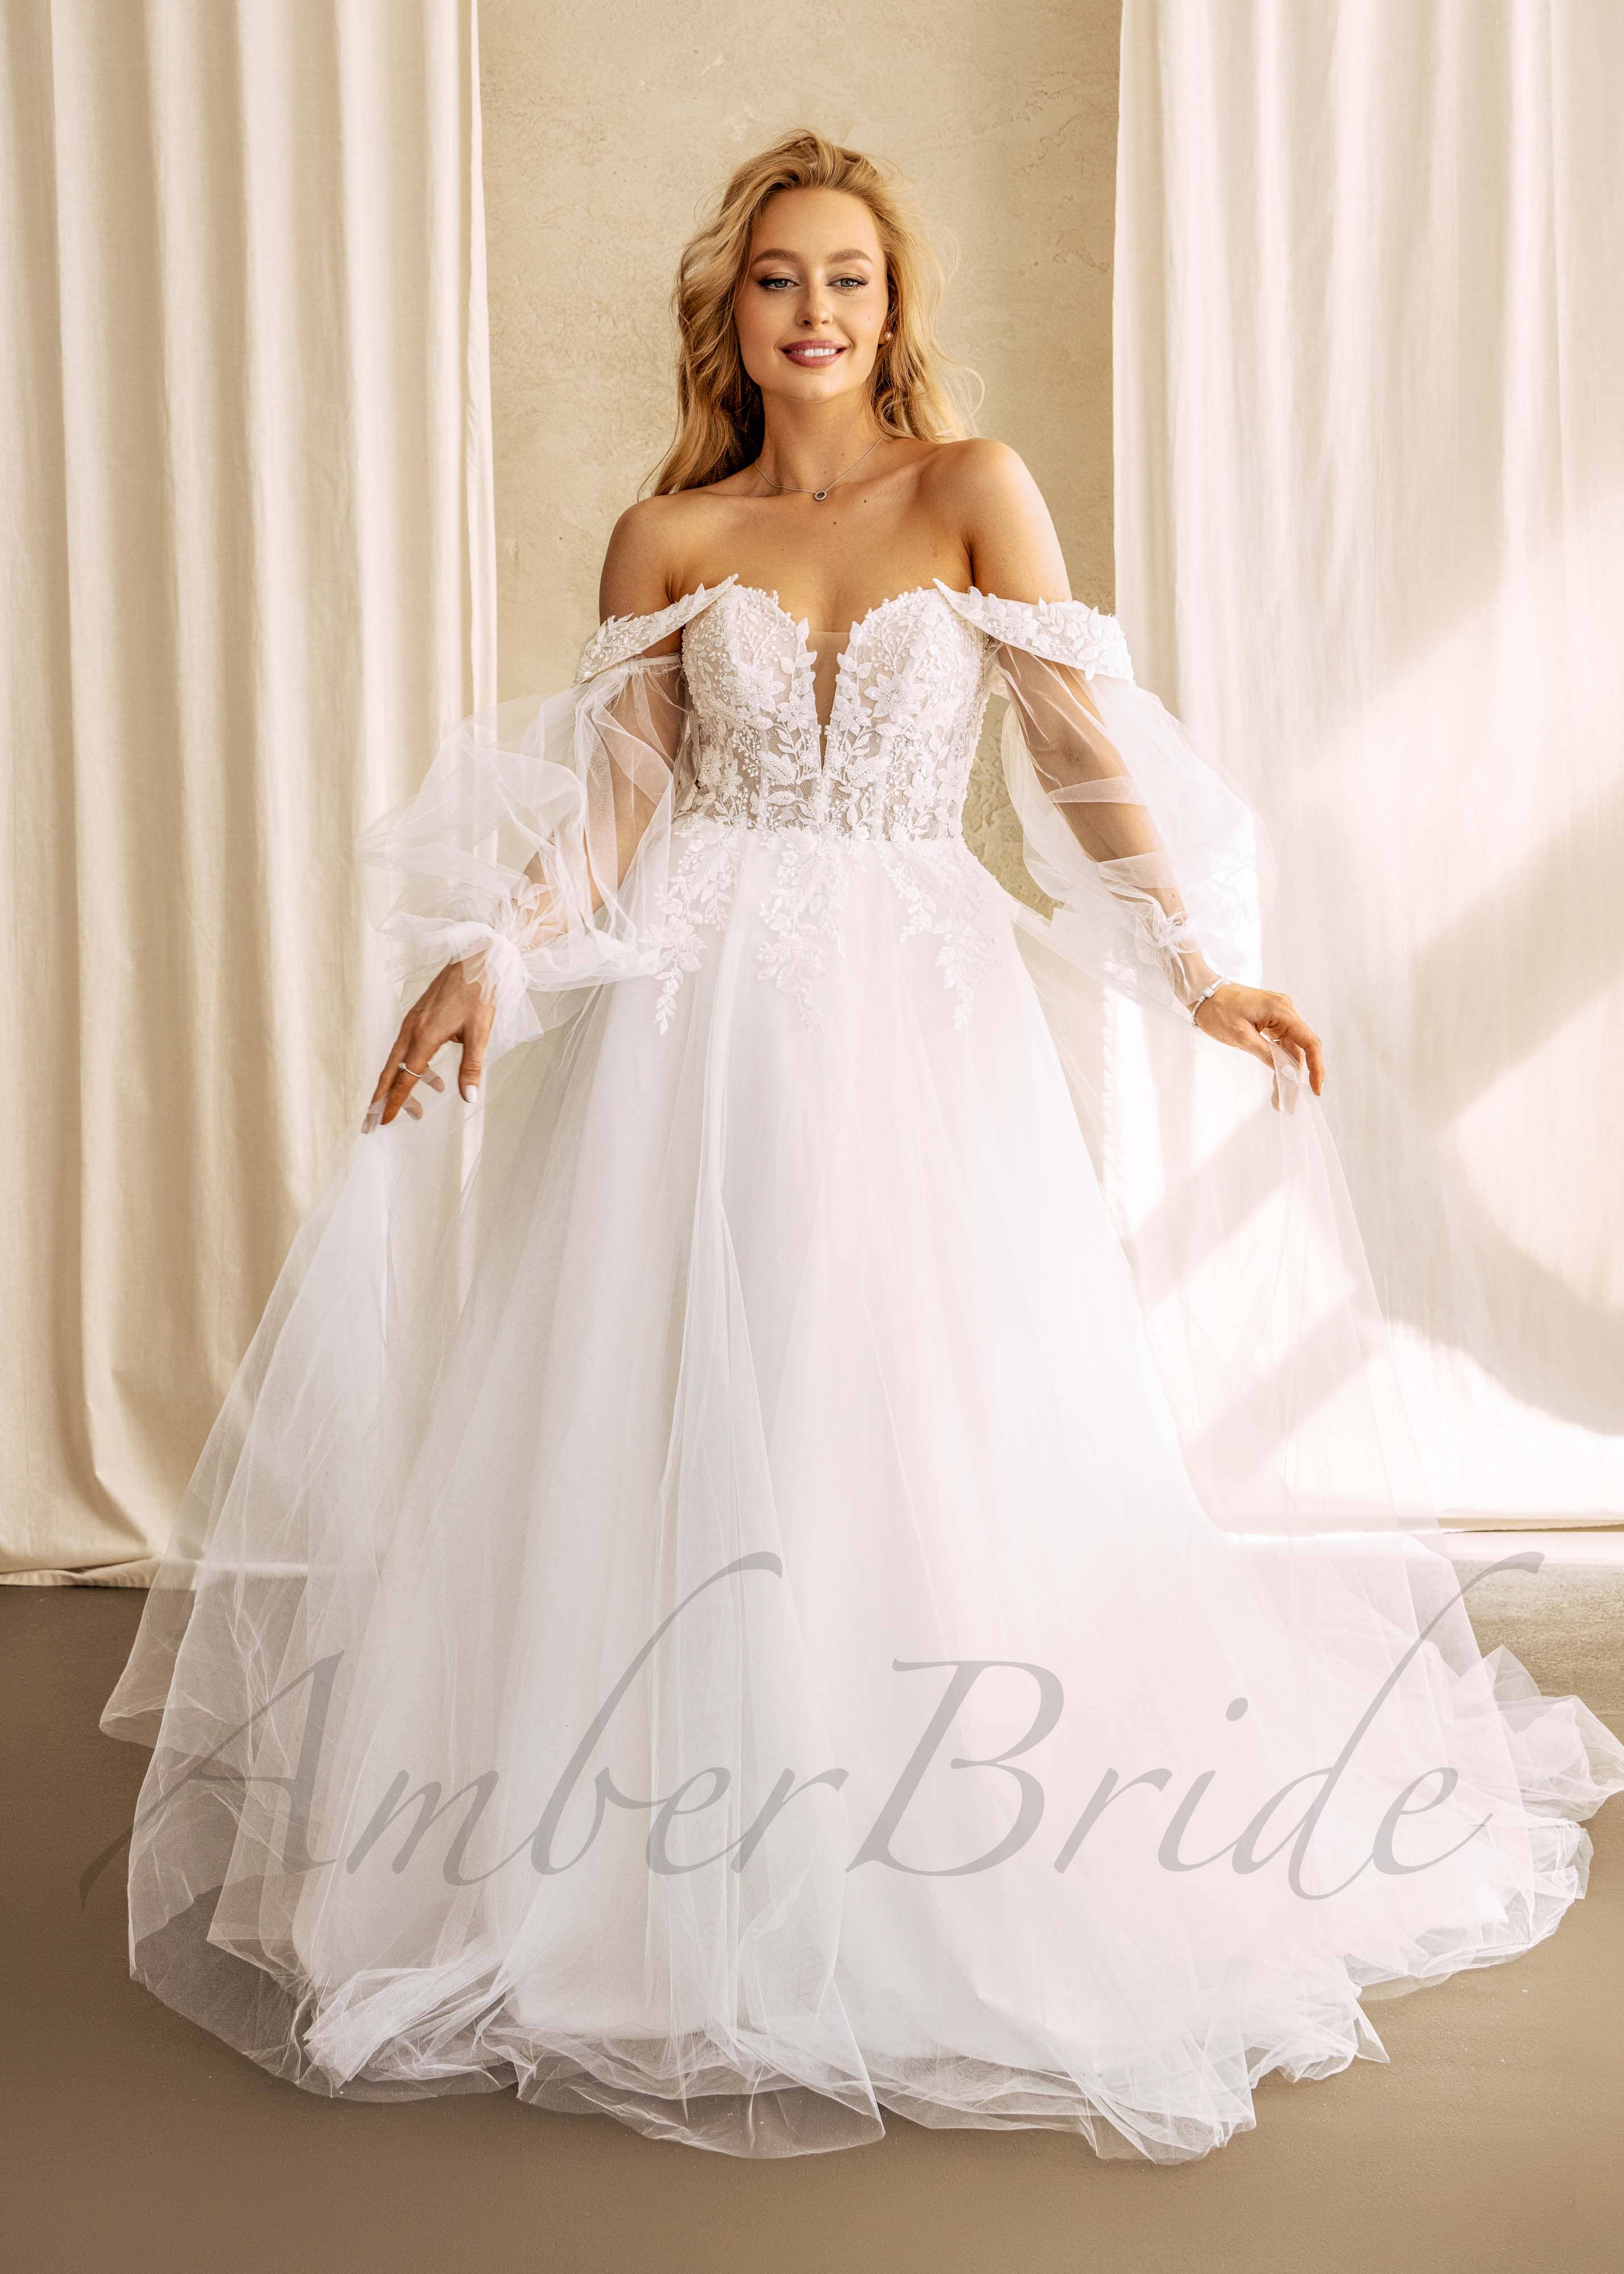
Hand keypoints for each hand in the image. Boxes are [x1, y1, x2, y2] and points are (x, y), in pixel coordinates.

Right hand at [362, 956, 494, 1131]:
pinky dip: (410, 1067)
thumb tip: (469, 1097)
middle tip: (370, 1123)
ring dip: (398, 1085)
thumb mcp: (480, 1032)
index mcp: (425, 1035)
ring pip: (397, 1060)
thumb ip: (472, 1067)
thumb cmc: (480, 992)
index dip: (395, 1102)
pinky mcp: (418, 1016)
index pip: (405, 1078)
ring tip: (411, 1109)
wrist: (477, 957)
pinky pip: (406, 1048)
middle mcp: (412, 1029)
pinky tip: (430, 1078)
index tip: (384, 1121)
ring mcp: (412, 1021)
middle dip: (380, 1099)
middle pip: (390, 1071)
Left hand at [1192, 983, 1324, 1097]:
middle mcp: (1285, 1009)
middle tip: (1291, 1099)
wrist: (1203, 993)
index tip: (1316, 1089)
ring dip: (1288, 1068)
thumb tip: (1289, 1073)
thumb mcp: (1241, 1037)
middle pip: (1301, 1046)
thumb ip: (1267, 1054)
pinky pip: (1281, 1040)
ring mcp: (1278, 1013)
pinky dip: (1280, 1057)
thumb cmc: (1218, 1011)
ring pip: (1291, 1045)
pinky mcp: (1271, 1018)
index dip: (1316, 1067)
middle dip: (1299, 1073)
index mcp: (1282, 1010)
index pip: (1309, 1041)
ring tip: (1280, 1094)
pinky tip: (1277, 1074)